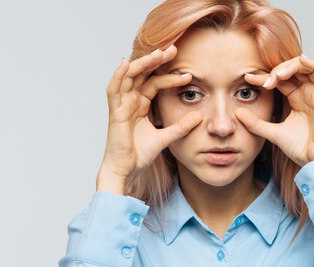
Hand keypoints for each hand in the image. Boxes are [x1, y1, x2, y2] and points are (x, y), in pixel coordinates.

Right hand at [98, 45, 202, 191]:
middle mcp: (130, 101)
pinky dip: (118, 75)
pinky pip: (113, 89)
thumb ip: (181, 128)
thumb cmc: (140, 155)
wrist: (126, 170)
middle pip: (142, 74)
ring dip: (143, 63)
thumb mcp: (166, 138)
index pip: (155, 83)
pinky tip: (126, 63)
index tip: (189, 74)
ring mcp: (120, 105)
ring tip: (158, 53)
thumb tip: (199, 117)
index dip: (170, 77)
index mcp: (140, 105)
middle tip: (173, 49)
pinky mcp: (114, 112)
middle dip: (156, 61)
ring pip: (129, 76)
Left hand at [234, 54, 313, 166]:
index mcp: (295, 98)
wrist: (313, 161)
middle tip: (265, 82)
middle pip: (293, 69)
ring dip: (292, 66)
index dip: (264, 76)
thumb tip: (237, 112)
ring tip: (278, 76)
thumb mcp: (271, 132)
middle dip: (277, 70)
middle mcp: (307, 93)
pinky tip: (301, 61)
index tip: (247, 78)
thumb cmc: (298, 148)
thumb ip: (255, 123)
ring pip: (307, 67)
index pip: (279, 79)